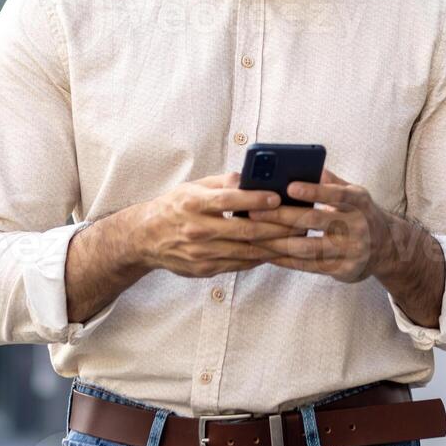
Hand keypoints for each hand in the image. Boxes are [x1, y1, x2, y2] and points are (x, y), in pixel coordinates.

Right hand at [134, 171, 309, 277]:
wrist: (145, 238)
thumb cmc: (175, 207)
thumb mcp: (193, 187)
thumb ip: (223, 183)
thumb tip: (251, 176)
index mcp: (193, 204)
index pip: (228, 200)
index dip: (255, 199)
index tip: (278, 196)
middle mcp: (197, 229)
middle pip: (244, 229)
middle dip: (276, 226)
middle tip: (300, 221)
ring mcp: (201, 252)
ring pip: (246, 250)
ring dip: (274, 245)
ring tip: (295, 238)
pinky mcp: (205, 269)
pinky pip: (239, 264)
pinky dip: (259, 257)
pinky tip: (276, 251)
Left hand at [246, 169, 399, 282]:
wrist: (388, 247)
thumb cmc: (361, 213)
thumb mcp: (354, 194)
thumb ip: (332, 182)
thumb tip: (308, 165)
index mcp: (359, 201)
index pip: (336, 194)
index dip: (313, 191)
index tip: (289, 186)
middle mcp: (357, 225)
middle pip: (315, 220)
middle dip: (281, 216)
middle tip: (253, 212)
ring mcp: (351, 250)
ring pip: (307, 247)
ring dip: (276, 242)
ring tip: (252, 235)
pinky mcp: (343, 270)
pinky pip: (308, 266)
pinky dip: (285, 260)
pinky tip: (267, 253)